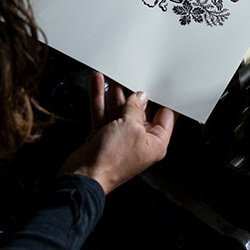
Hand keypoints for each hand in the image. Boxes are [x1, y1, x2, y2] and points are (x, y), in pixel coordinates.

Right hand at [58, 74, 174, 194]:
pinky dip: (100, 98)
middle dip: (134, 91)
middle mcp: (139, 140)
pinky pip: (104, 113)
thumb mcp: (130, 127)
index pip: (165, 115)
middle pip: (140, 110)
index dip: (163, 97)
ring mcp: (120, 138)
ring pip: (120, 109)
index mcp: (156, 142)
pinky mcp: (103, 136)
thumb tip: (140, 96)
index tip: (161, 81)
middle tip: (132, 73)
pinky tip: (98, 83)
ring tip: (113, 74)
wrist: (84, 176)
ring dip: (115, 91)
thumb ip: (135, 108)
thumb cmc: (111, 161)